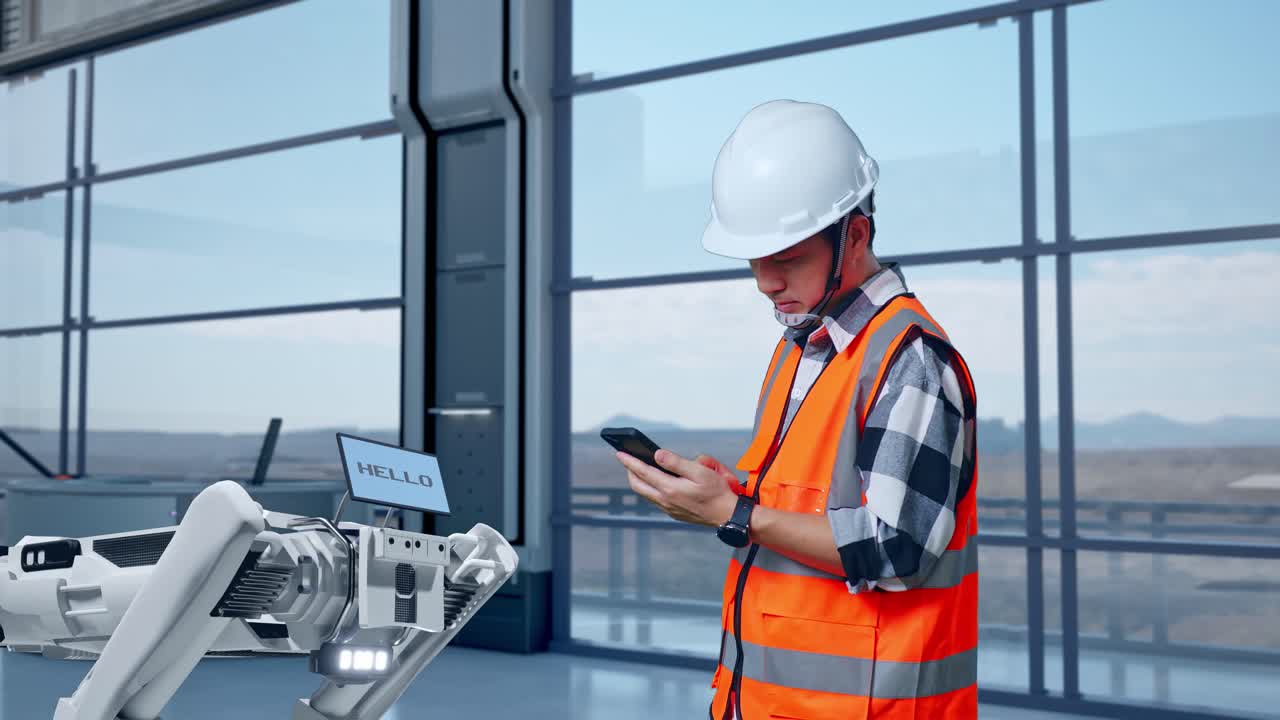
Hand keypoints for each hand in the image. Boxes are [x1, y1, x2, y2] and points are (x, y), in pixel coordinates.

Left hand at [614, 449, 739, 526]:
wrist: (727, 515)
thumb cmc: (718, 493)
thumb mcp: (700, 471)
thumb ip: (677, 463)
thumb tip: (658, 455)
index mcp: (670, 489)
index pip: (643, 472)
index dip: (630, 462)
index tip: (620, 453)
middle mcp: (666, 501)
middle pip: (638, 486)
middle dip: (630, 472)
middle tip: (627, 460)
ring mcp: (669, 508)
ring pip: (646, 494)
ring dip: (639, 481)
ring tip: (639, 470)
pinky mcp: (674, 513)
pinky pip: (655, 500)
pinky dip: (650, 489)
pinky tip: (655, 482)